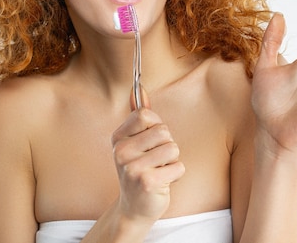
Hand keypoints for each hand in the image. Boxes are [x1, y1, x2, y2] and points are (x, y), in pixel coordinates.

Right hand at [111, 89, 184, 221]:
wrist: (134, 208)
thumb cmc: (140, 170)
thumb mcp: (135, 143)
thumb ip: (140, 117)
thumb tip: (140, 89)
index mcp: (118, 138)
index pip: (145, 115)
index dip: (156, 126)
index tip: (151, 141)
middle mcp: (121, 152)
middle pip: (162, 131)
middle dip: (167, 145)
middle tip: (155, 160)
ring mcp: (133, 168)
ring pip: (173, 148)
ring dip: (172, 161)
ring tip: (159, 170)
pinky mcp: (148, 182)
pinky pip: (178, 167)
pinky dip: (175, 175)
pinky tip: (162, 182)